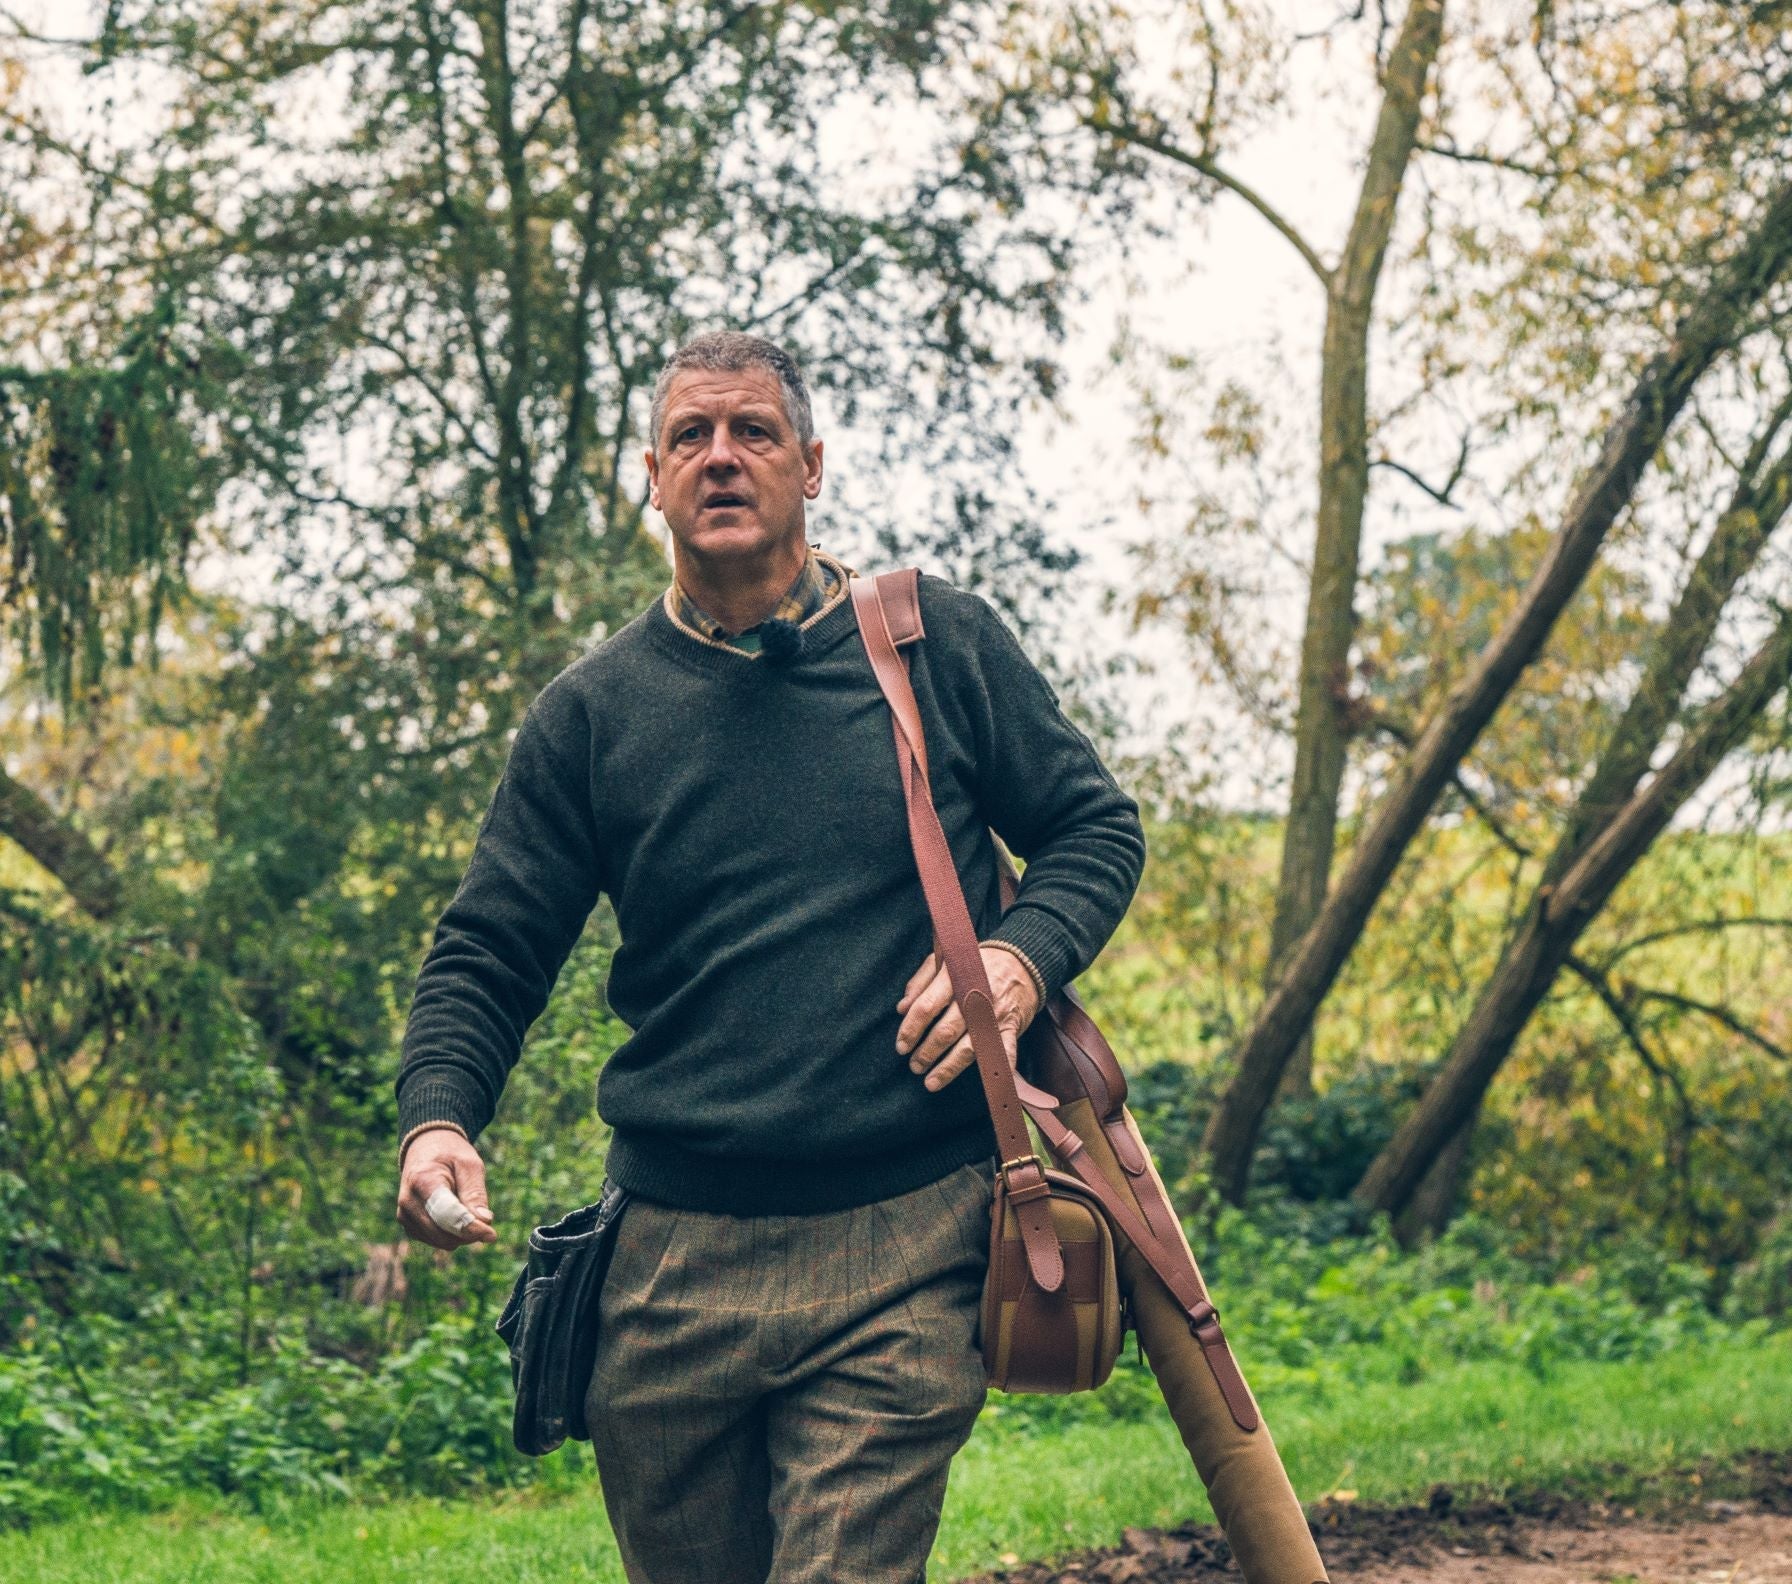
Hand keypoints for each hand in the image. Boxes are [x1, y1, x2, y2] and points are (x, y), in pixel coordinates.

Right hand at [396, 1128, 497, 1249]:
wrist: (425, 1149)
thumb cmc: (451, 1156)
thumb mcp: (469, 1165)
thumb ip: (475, 1194)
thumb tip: (484, 1223)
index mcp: (422, 1181)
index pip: (446, 1214)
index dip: (470, 1227)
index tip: (491, 1234)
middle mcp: (408, 1202)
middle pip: (443, 1233)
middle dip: (469, 1232)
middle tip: (485, 1218)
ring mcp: (405, 1216)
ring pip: (441, 1241)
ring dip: (462, 1234)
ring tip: (469, 1208)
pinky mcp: (408, 1225)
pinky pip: (436, 1241)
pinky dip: (452, 1234)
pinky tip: (457, 1215)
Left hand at [895, 945, 1041, 1092]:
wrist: (1021, 962)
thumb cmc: (975, 964)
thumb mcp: (944, 961)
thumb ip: (920, 982)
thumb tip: (901, 1009)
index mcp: (954, 977)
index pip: (926, 1007)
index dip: (910, 1029)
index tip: (901, 1046)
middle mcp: (973, 996)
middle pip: (945, 1031)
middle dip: (926, 1053)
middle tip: (914, 1066)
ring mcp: (994, 1013)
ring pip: (968, 1047)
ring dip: (947, 1068)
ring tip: (930, 1081)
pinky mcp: (1011, 1026)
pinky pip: (1005, 1051)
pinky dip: (999, 1068)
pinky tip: (988, 1084)